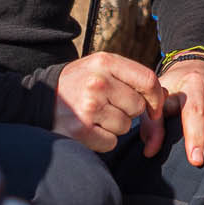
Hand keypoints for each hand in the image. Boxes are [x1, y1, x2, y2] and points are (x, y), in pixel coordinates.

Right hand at [51, 52, 165, 154]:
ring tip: (95, 116)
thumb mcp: (100, 68)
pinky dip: (103, 140)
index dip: (156, 97)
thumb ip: (129, 77)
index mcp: (105, 62)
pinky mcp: (82, 129)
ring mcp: (90, 106)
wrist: (39, 98)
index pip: (147, 79)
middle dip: (127, 111)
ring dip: (114, 126)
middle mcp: (98, 82)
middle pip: (137, 106)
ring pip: (125, 126)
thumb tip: (164, 95)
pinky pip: (110, 142)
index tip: (153, 107)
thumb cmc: (78, 83)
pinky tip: (88, 128)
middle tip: (107, 106)